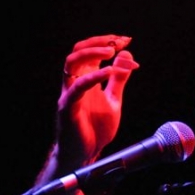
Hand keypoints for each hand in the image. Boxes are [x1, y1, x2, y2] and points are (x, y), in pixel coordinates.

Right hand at [56, 34, 138, 169]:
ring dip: (91, 52)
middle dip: (98, 41)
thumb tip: (126, 56)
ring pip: (71, 62)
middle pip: (78, 50)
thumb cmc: (96, 129)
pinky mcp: (68, 107)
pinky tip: (110, 71)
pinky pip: (77, 88)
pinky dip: (94, 76)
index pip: (90, 51)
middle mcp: (75, 83)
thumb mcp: (113, 101)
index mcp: (86, 80)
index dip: (107, 42)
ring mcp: (69, 94)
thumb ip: (118, 80)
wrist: (86, 154)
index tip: (126, 40)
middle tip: (118, 41)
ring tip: (111, 51)